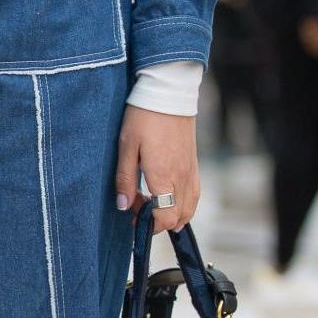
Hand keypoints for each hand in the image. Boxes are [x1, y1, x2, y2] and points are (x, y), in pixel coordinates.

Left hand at [113, 106, 198, 233]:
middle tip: (138, 209)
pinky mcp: (194, 164)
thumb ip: (125, 179)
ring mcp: (191, 171)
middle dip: (158, 222)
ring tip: (152, 206)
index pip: (164, 217)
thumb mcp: (126, 147)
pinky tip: (169, 197)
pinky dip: (183, 204)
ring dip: (172, 215)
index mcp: (163, 176)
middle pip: (178, 217)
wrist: (168, 93)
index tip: (133, 217)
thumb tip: (123, 207)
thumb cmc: (144, 117)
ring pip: (189, 208)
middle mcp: (181, 177)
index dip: (149, 225)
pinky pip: (194, 194)